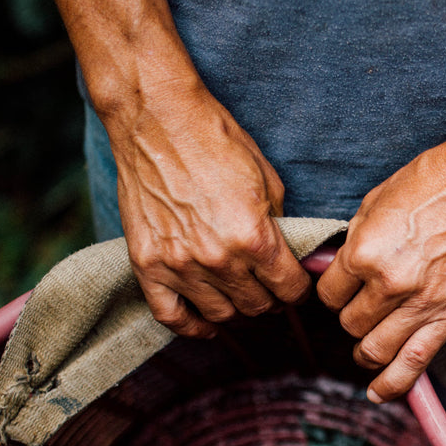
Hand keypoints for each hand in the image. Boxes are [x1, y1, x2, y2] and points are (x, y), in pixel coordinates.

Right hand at [107, 77, 311, 337]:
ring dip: (236, 309)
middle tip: (269, 286)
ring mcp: (179, 265)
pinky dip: (191, 326)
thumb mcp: (268, 181)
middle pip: (258, 306)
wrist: (157, 119)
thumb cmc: (216, 141)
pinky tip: (205, 323)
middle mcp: (218, 259)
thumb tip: (295, 256)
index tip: (296, 284)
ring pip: (220, 315)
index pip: (289, 289)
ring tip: (241, 295)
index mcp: (255, 238)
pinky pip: (169, 315)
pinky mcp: (147, 264)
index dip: (298, 289)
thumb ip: (281, 226)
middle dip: (271, 298)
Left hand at [316, 133, 445, 401]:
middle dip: (350, 315)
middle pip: (350, 322)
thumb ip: (357, 239)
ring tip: (366, 347)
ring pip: (375, 349)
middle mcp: (390, 283)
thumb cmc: (439, 178)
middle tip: (361, 305)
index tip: (341, 286)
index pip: (328, 293)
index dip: (332, 290)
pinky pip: (415, 363)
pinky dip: (393, 384)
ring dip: (366, 350)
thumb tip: (342, 264)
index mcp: (365, 251)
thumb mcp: (379, 199)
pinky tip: (379, 393)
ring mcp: (423, 303)